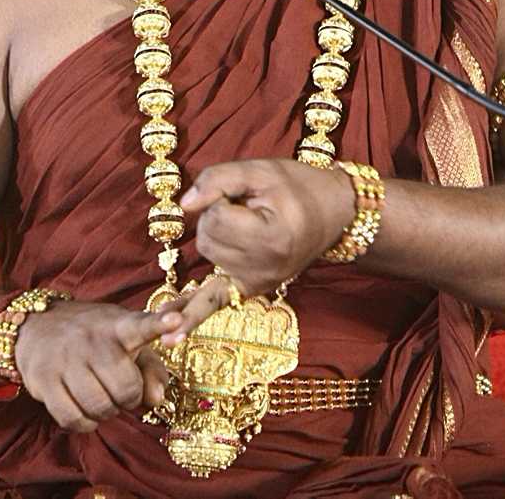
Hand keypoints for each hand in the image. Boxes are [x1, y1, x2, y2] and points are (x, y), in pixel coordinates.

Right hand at [12, 300, 178, 433]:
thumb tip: (156, 400)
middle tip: (120, 390)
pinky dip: (84, 423)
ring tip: (101, 397)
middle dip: (128, 399)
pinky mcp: (43, 378)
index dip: (160, 324)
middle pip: (126, 389)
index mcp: (119, 326)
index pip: (142, 326)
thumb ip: (152, 369)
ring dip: (106, 412)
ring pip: (100, 407)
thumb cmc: (94, 338)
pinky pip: (73, 418)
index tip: (177, 321)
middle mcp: (92, 339)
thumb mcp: (126, 340)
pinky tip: (84, 409)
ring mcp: (66, 358)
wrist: (37, 326)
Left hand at [164, 158, 355, 343]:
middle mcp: (264, 270)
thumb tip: (184, 205)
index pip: (215, 219)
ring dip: (217, 236)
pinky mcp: (250, 290)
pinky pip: (214, 304)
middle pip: (207, 240)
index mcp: (270, 239)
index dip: (222, 198)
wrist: (334, 213)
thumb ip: (218, 180)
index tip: (248, 195)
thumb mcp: (260, 170)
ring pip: (207, 256)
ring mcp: (258, 284)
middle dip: (218, 216)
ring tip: (249, 224)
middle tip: (250, 207)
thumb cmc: (298, 187)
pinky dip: (190, 317)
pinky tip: (170, 335)